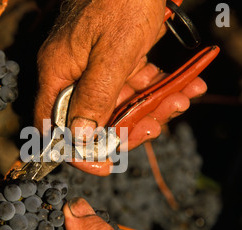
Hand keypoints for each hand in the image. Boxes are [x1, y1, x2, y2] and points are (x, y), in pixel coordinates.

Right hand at [34, 0, 206, 175]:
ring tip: (183, 97)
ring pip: (119, 103)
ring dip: (151, 106)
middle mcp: (72, 74)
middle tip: (157, 125)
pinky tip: (186, 84)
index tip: (105, 166)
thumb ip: (95, 95)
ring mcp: (94, 66)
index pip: (54, 126)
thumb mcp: (113, 51)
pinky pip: (134, 83)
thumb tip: (81, 140)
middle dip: (129, 126)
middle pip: (94, 119)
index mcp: (59, 73)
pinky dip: (158, 87)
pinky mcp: (116, 59)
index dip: (77, 151)